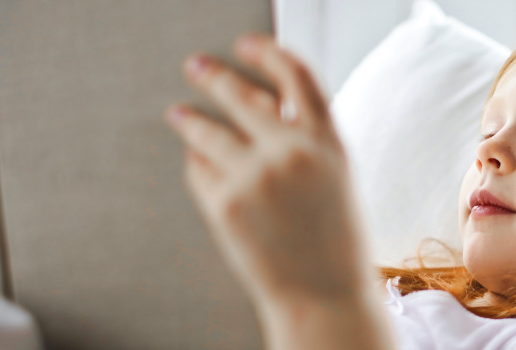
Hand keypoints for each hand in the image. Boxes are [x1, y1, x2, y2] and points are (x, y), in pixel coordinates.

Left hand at [164, 34, 365, 303]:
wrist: (324, 297)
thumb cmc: (335, 243)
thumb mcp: (336, 179)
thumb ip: (307, 140)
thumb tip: (265, 104)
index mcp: (328, 142)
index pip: (296, 75)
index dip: (269, 53)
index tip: (248, 45)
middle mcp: (291, 152)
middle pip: (241, 94)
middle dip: (214, 76)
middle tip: (197, 67)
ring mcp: (255, 176)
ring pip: (208, 130)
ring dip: (191, 118)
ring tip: (179, 114)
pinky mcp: (224, 203)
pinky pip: (200, 171)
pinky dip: (199, 166)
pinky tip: (201, 168)